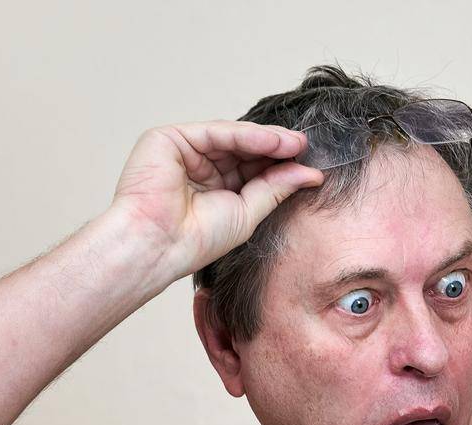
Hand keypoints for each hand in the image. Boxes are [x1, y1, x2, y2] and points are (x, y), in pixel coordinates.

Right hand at [108, 120, 323, 276]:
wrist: (159, 245)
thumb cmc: (195, 240)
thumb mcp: (248, 212)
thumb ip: (276, 189)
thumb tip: (312, 174)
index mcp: (212, 186)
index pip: (250, 167)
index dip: (279, 164)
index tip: (310, 164)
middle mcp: (197, 165)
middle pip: (243, 149)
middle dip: (276, 148)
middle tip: (306, 148)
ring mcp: (183, 150)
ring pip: (232, 137)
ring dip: (266, 140)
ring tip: (295, 145)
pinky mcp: (169, 138)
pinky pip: (216, 131)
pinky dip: (246, 135)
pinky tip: (273, 142)